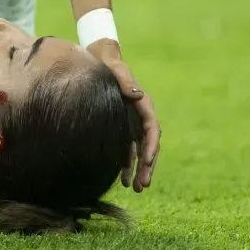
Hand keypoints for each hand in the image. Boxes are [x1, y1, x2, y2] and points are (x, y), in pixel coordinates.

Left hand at [88, 39, 159, 192]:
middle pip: (148, 145)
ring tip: (136, 189)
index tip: (147, 161)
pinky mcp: (121, 129)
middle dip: (148, 166)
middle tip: (143, 185)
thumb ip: (126, 81)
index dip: (151, 146)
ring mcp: (131, 124)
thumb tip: (138, 94)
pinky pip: (126, 150)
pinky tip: (123, 180)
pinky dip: (126, 165)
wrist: (97, 60)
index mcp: (143, 104)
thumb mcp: (116, 69)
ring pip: (139, 152)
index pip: (152, 129)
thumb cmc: (108, 63)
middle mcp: (140, 117)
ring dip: (139, 170)